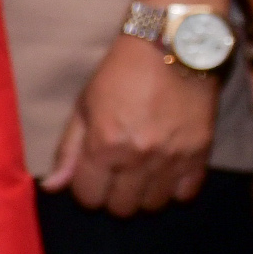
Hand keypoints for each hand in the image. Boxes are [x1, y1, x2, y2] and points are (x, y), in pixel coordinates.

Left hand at [41, 33, 220, 215]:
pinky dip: (174, 188)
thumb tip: (52, 187)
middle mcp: (138, 158)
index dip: (86, 189)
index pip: (89, 197)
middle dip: (113, 195)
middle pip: (121, 208)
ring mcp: (172, 158)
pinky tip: (166, 171)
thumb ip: (68, 150)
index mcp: (105, 145)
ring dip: (143, 194)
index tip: (93, 175)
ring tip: (142, 173)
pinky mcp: (200, 153)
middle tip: (117, 175)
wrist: (172, 45)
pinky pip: (186, 194)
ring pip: (153, 205)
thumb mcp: (85, 105)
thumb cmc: (121, 73)